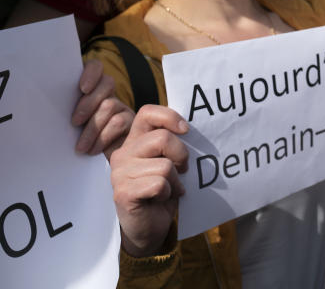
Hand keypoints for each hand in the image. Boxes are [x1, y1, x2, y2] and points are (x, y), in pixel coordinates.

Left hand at [72, 59, 132, 157]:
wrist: (94, 164)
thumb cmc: (74, 141)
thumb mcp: (68, 122)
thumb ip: (67, 108)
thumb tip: (50, 105)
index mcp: (90, 88)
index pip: (96, 66)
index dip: (91, 72)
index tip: (82, 88)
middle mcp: (108, 93)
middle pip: (107, 83)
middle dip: (88, 103)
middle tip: (74, 122)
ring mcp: (122, 106)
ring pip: (110, 105)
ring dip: (92, 128)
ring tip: (81, 147)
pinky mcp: (131, 121)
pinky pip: (118, 122)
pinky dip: (102, 137)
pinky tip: (93, 149)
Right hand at [109, 105, 188, 257]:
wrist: (149, 227)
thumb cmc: (163, 191)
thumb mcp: (169, 161)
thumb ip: (171, 143)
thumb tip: (188, 129)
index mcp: (134, 141)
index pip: (148, 113)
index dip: (170, 117)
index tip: (186, 130)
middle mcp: (122, 154)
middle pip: (163, 138)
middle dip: (181, 156)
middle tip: (181, 170)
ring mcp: (119, 174)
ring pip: (165, 165)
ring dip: (175, 180)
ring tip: (168, 189)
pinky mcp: (123, 193)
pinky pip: (160, 184)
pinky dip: (168, 193)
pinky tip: (160, 199)